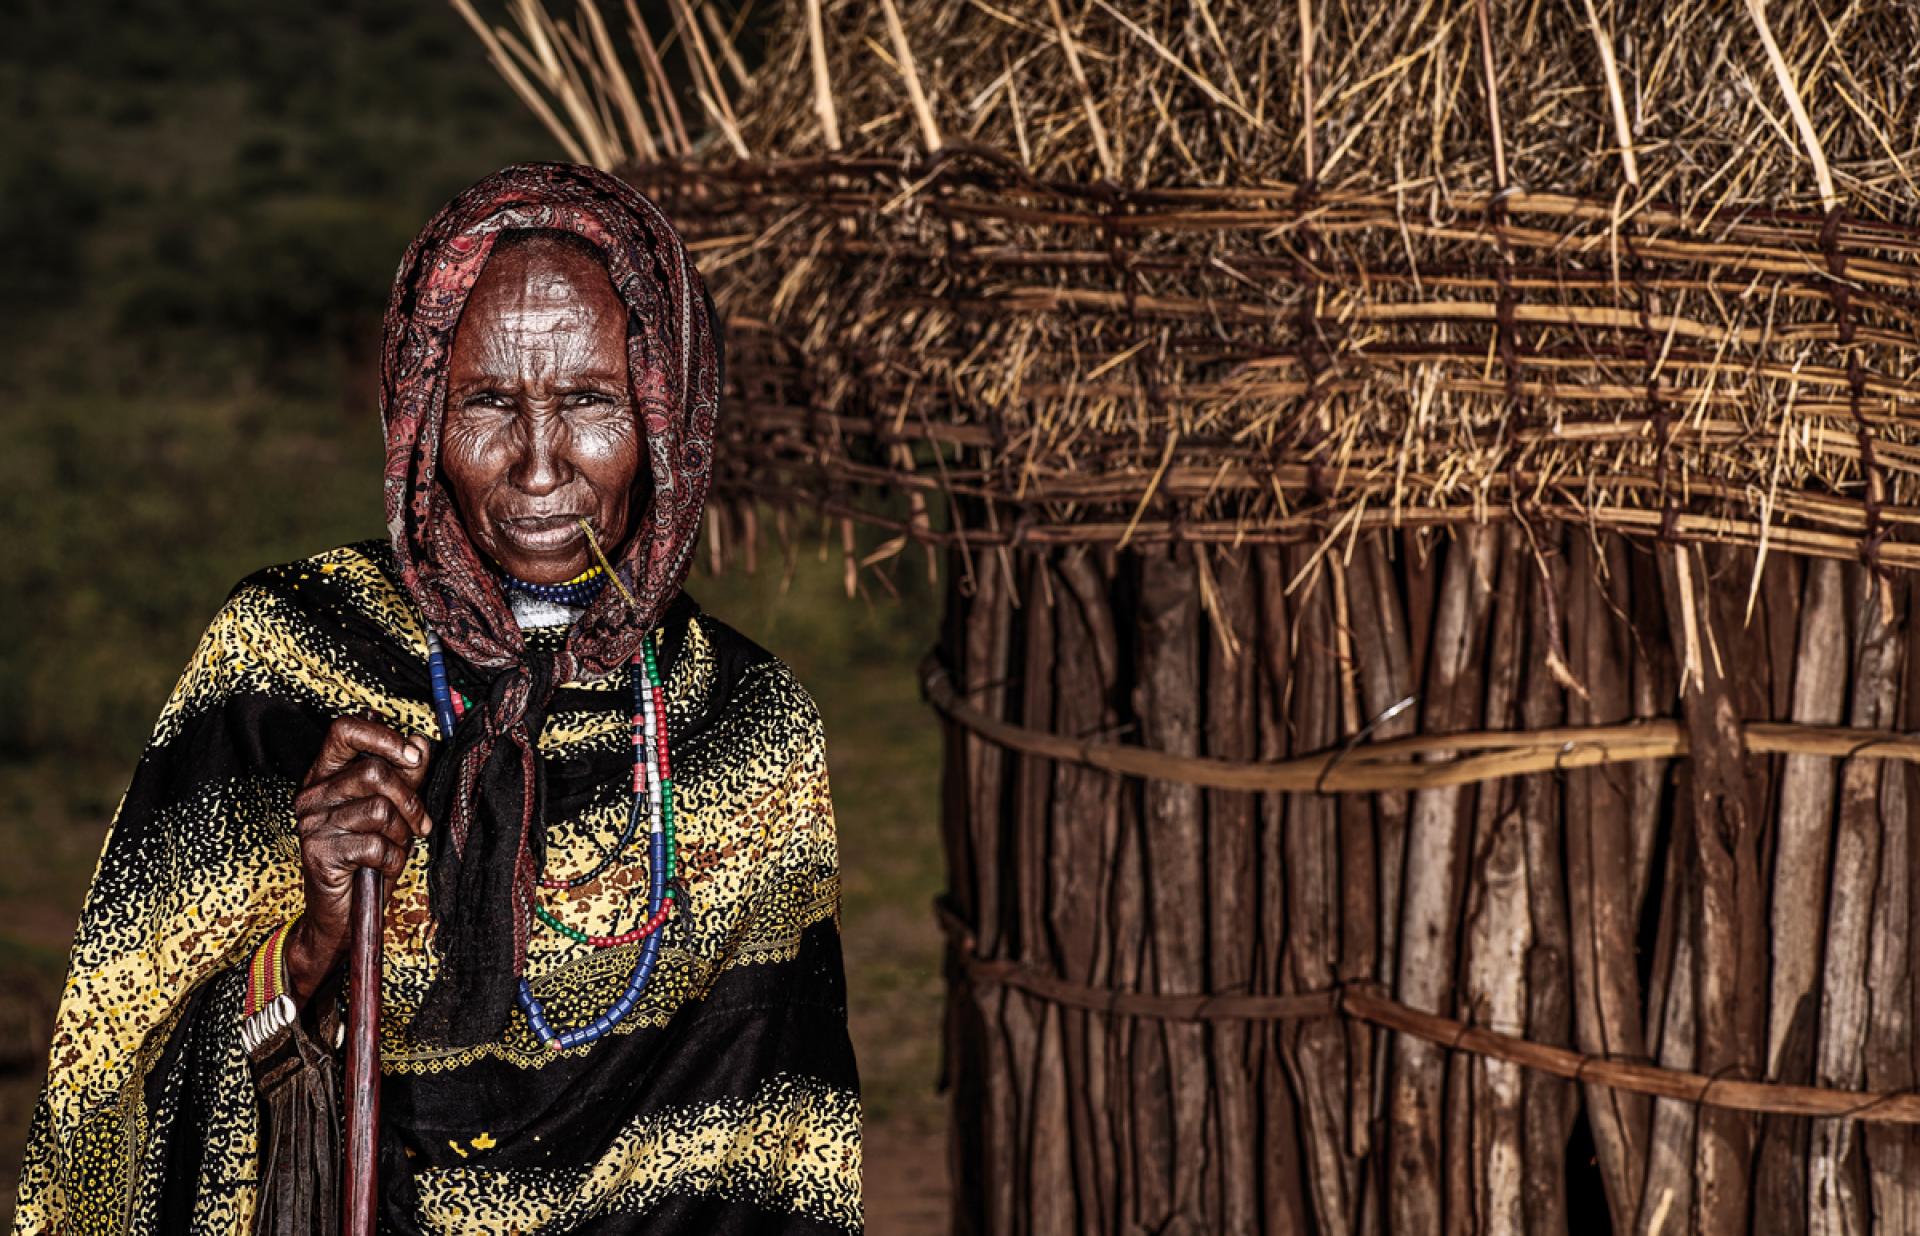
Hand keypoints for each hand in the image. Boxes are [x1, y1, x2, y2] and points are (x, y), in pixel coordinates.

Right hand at [285, 716, 432, 1005]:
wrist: (342, 914)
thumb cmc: (367, 859)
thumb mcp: (392, 812)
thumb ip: (405, 776)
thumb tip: (419, 743)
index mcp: (326, 775)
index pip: (345, 730)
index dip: (383, 736)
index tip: (412, 755)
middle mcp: (312, 794)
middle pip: (374, 772)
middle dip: (409, 801)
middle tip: (419, 825)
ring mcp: (312, 824)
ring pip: (379, 809)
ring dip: (401, 835)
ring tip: (394, 849)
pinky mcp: (319, 853)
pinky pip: (375, 844)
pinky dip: (392, 859)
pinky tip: (383, 867)